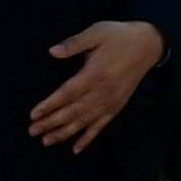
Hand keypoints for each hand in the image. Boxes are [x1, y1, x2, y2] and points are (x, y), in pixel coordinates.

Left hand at [30, 19, 163, 151]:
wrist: (148, 44)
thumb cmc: (119, 36)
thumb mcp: (96, 32)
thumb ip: (74, 43)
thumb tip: (53, 52)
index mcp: (95, 73)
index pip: (68, 93)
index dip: (50, 105)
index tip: (33, 114)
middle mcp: (103, 91)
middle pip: (73, 111)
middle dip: (51, 123)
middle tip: (32, 131)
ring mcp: (111, 101)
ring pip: (84, 121)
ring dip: (65, 133)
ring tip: (46, 141)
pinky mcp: (117, 106)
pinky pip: (101, 126)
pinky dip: (88, 138)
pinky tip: (76, 149)